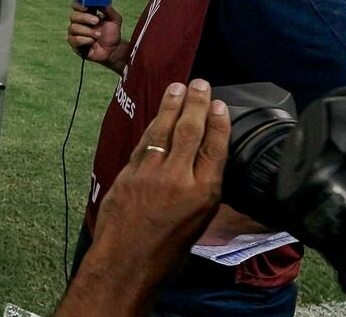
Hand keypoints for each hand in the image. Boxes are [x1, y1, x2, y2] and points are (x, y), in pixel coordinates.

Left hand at [56, 80, 229, 316]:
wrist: (125, 263)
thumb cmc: (166, 253)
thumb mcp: (198, 224)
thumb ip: (202, 191)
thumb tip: (204, 165)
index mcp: (203, 195)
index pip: (214, 149)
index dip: (218, 123)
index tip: (220, 104)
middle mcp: (178, 179)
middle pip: (190, 132)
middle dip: (195, 104)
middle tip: (200, 83)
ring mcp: (150, 173)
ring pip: (163, 131)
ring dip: (171, 106)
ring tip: (177, 87)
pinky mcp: (128, 172)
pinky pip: (144, 143)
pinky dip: (152, 126)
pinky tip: (157, 115)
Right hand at [67, 2, 123, 64]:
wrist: (113, 50)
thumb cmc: (112, 34)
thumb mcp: (114, 19)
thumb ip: (107, 9)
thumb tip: (100, 0)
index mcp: (86, 14)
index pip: (76, 5)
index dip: (78, 4)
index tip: (86, 7)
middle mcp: (78, 22)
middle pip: (73, 16)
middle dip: (85, 18)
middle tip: (97, 21)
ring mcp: (74, 33)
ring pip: (73, 28)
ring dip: (88, 31)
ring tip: (98, 35)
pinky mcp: (74, 44)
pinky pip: (74, 39)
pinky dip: (85, 40)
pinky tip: (92, 42)